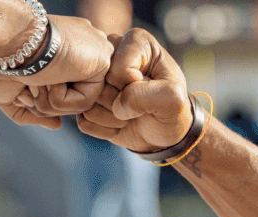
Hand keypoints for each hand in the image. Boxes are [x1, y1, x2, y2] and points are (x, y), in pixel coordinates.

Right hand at [0, 15, 112, 128]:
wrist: (1, 42)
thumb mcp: (9, 94)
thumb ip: (34, 112)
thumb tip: (58, 126)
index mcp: (68, 52)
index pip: (66, 92)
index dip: (40, 99)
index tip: (24, 87)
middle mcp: (84, 51)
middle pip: (73, 101)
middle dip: (43, 102)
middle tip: (28, 82)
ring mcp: (94, 55)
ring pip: (79, 105)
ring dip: (48, 101)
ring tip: (35, 79)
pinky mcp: (101, 62)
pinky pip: (84, 102)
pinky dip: (59, 99)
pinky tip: (48, 77)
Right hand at [75, 28, 190, 152]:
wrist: (165, 133)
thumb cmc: (173, 109)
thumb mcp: (172, 98)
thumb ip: (145, 94)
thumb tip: (117, 105)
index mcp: (137, 42)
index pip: (117, 67)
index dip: (132, 86)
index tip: (150, 90)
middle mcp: (111, 52)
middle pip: (97, 82)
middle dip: (120, 102)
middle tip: (140, 106)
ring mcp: (95, 76)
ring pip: (88, 101)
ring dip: (112, 117)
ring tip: (130, 114)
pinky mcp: (86, 99)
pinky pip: (84, 119)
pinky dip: (104, 128)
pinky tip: (119, 123)